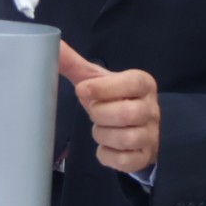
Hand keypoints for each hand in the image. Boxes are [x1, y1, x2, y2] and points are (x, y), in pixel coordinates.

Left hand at [57, 43, 160, 173]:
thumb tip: (53, 45)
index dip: (103, 88)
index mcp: (142, 84)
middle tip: (93, 111)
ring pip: (125, 139)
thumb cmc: (115, 99)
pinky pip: (125, 161)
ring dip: (102, 135)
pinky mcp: (145, 157)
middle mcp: (151, 109)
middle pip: (125, 114)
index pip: (130, 83)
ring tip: (100, 128)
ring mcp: (151, 135)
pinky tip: (105, 147)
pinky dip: (107, 156)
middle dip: (99, 114)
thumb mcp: (98, 80)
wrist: (138, 126)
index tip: (83, 90)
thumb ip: (76, 64)